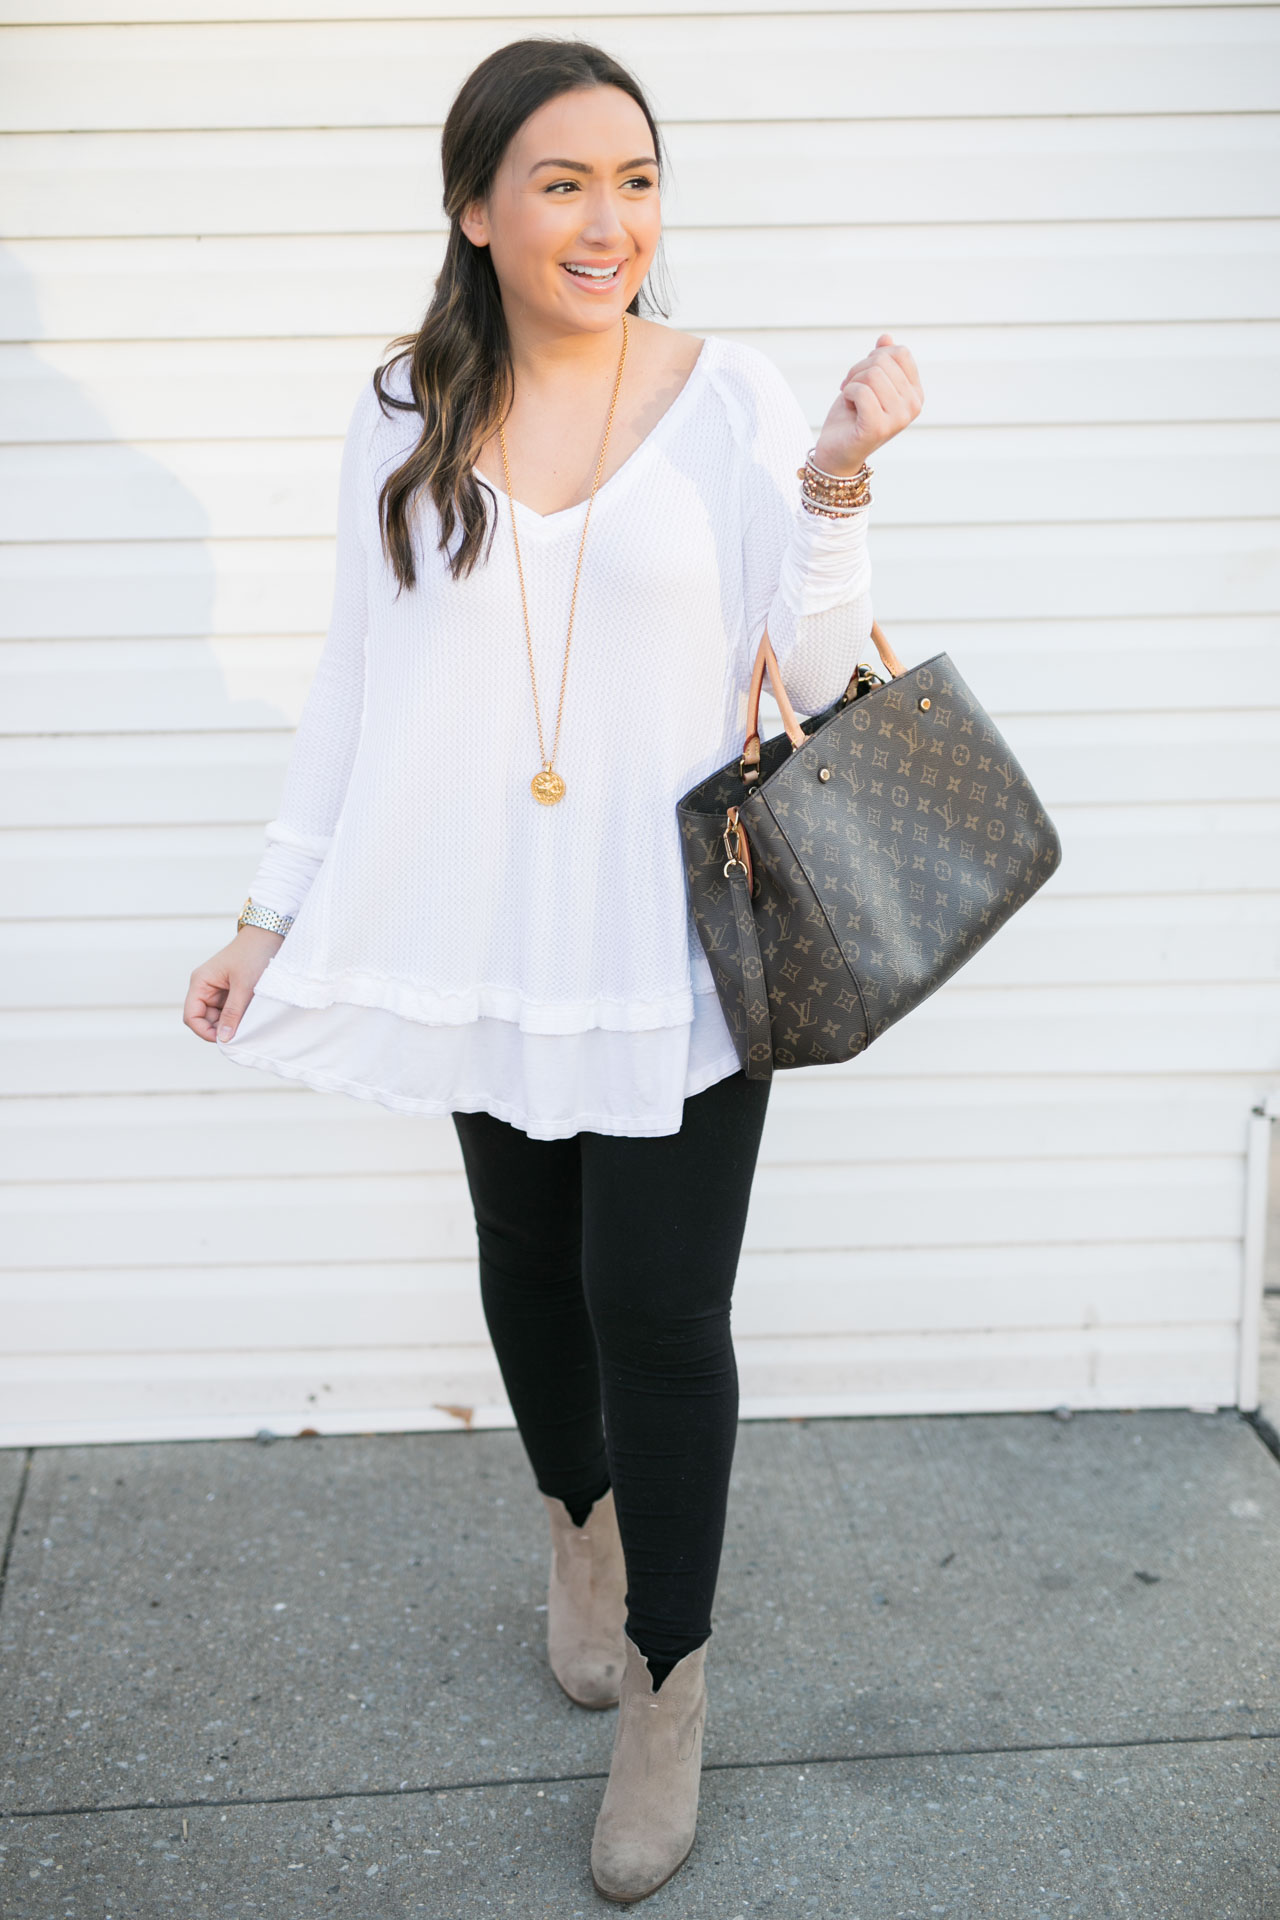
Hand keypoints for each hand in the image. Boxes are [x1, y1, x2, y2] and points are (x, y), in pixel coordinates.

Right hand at [184, 925, 283, 1043]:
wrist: (271, 935)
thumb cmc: (254, 954)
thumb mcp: (244, 986)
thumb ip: (233, 1013)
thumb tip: (223, 1038)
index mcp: (200, 982)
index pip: (191, 1016)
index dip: (204, 1032)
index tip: (225, 1040)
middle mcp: (205, 987)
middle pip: (204, 1020)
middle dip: (220, 1029)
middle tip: (242, 1034)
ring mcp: (218, 990)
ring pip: (218, 1017)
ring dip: (231, 1023)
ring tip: (249, 1022)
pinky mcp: (231, 992)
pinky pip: (230, 1011)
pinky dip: (239, 1017)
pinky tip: (251, 1017)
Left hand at [812, 333, 922, 476]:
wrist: (836, 452)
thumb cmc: (852, 417)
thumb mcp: (867, 383)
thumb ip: (880, 361)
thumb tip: (886, 337)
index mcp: (915, 393)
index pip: (900, 353)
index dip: (874, 358)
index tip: (862, 377)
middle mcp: (913, 406)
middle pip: (883, 361)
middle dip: (858, 371)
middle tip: (852, 391)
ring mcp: (899, 418)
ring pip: (872, 374)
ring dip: (852, 383)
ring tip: (852, 402)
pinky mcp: (879, 427)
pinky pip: (861, 391)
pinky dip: (848, 394)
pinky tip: (849, 409)